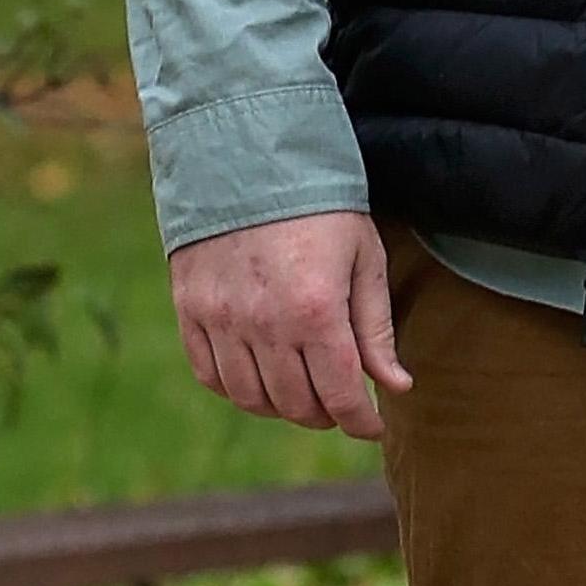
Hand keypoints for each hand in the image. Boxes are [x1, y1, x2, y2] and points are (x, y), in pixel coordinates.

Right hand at [170, 211, 411, 440]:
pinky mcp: (191, 311)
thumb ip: (376, 329)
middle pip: (296, 404)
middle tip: (340, 403)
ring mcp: (221, 320)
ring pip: (251, 398)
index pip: (340, 395)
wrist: (249, 159)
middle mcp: (264, 324)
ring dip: (281, 406)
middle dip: (325, 414)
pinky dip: (236, 388)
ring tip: (302, 392)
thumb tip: (395, 386)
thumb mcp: (364, 259)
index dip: (360, 421)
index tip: (371, 425)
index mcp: (316, 311)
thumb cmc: (320, 207)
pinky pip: (210, 375)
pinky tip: (260, 376)